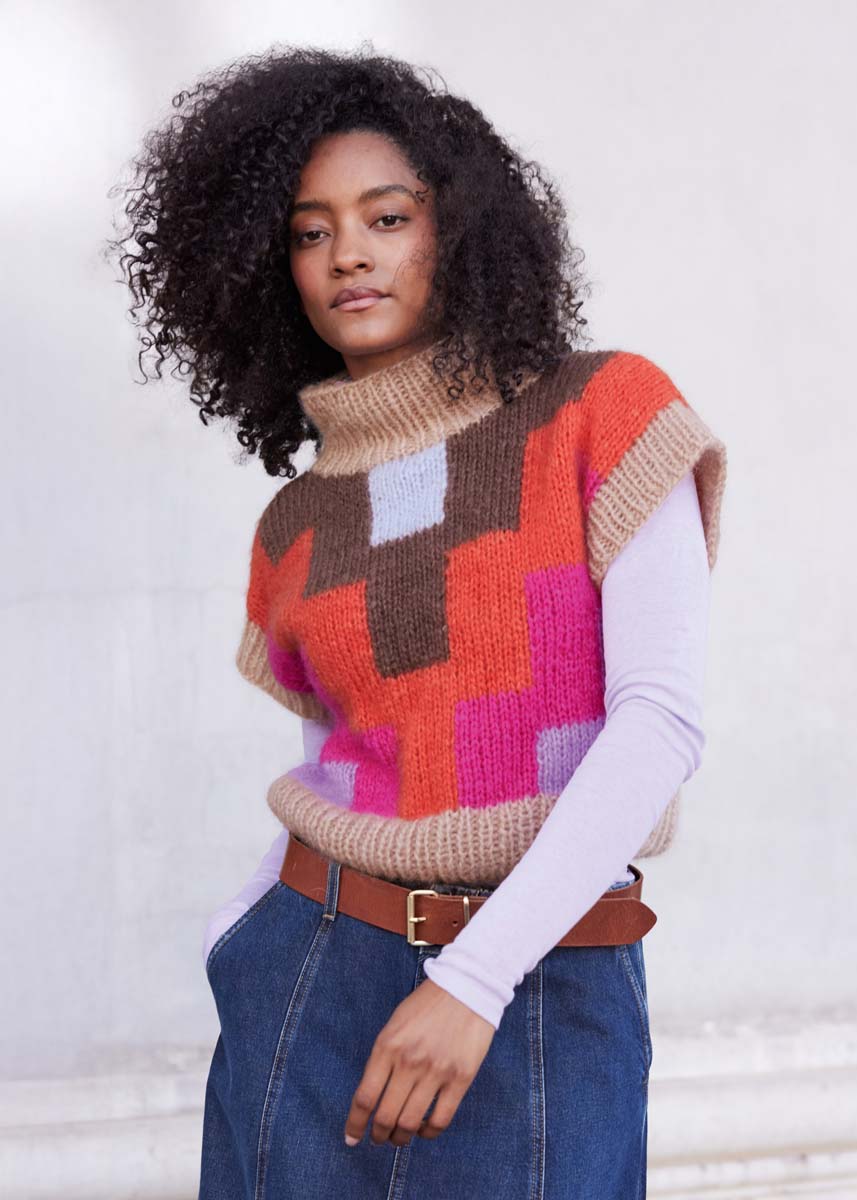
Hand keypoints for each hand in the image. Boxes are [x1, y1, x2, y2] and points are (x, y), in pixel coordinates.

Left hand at [344, 975, 495, 1147]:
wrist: (467, 987)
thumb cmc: (427, 1005)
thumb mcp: (395, 1024)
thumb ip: (383, 1057)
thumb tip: (373, 1094)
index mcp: (388, 1046)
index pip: (365, 1097)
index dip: (355, 1124)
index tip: (351, 1138)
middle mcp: (409, 1062)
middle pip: (385, 1116)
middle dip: (378, 1135)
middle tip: (378, 1139)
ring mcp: (436, 1072)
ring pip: (410, 1123)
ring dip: (400, 1138)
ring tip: (399, 1137)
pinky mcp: (460, 1079)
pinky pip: (440, 1120)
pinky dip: (428, 1132)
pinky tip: (423, 1129)